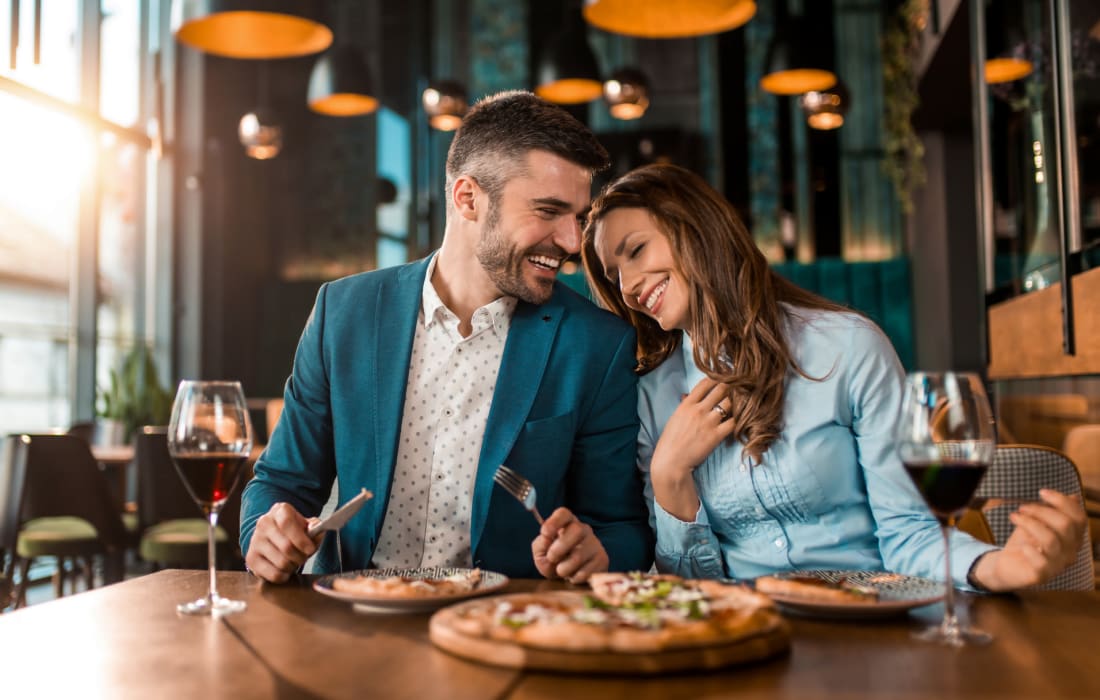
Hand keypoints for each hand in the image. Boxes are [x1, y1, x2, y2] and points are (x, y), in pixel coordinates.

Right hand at [244, 502, 322, 582]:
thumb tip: (315, 531)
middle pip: (286, 547)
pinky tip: (285, 570)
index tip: (310, 549)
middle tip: (303, 557)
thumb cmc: (294, 532)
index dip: (300, 539)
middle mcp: (264, 523)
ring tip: (293, 562)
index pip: (287, 523)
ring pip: (281, 562)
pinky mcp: (250, 558)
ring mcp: (255, 541)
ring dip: (293, 566)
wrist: (273, 539)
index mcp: (279, 511)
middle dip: (300, 556)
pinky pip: (273, 574)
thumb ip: (315, 528)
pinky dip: (284, 576)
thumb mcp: (307, 526)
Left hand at [531, 507, 608, 583]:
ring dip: (564, 568)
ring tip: (561, 570)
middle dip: (560, 547)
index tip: (545, 533)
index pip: (564, 513)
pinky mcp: (602, 559)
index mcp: (567, 523)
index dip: (554, 521)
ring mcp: (595, 544)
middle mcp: (584, 529)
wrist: (571, 576)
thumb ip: (540, 545)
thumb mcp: (542, 553)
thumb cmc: (555, 560)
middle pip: (577, 530)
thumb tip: (546, 539)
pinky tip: (573, 575)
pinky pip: (586, 571)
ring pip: (579, 555)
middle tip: (551, 558)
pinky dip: (574, 577)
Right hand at [649, 378, 736, 520]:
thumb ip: (684, 405)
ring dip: (736, 403)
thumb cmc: (670, 441)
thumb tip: (687, 395)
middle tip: (737, 388)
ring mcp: (709, 422)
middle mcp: (699, 409)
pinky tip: (737, 421)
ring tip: (740, 404)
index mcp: (687, 404)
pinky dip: (737, 420)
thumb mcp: (674, 418)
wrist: (671, 461)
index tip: (724, 378)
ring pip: (730, 403)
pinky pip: (733, 422)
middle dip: (730, 387)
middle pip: (721, 389)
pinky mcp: (717, 435)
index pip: (706, 383)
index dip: (717, 378)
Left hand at [971, 489, 1087, 591]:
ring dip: (1029, 524)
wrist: (1007, 564)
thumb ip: (1053, 511)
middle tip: (1022, 507)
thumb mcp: (1037, 522)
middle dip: (1041, 511)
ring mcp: (1058, 565)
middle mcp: (1070, 551)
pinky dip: (1028, 548)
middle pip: (1066, 525)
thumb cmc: (1025, 541)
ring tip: (1014, 517)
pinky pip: (1040, 561)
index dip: (1062, 501)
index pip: (1079, 517)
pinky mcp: (1042, 575)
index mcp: (1073, 537)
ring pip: (1051, 540)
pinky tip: (1021, 544)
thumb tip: (1074, 497)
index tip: (1041, 492)